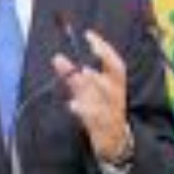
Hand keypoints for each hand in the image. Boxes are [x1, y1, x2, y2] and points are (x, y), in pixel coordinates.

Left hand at [52, 30, 130, 161]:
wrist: (114, 139)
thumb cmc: (100, 109)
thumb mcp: (86, 91)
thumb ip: (72, 75)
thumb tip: (57, 57)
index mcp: (116, 83)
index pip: (115, 62)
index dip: (104, 47)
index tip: (88, 34)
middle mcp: (117, 95)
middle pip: (115, 77)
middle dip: (103, 64)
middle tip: (86, 55)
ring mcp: (112, 111)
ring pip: (106, 97)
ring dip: (94, 84)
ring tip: (82, 73)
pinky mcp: (104, 127)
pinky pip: (96, 118)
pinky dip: (85, 110)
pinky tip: (73, 105)